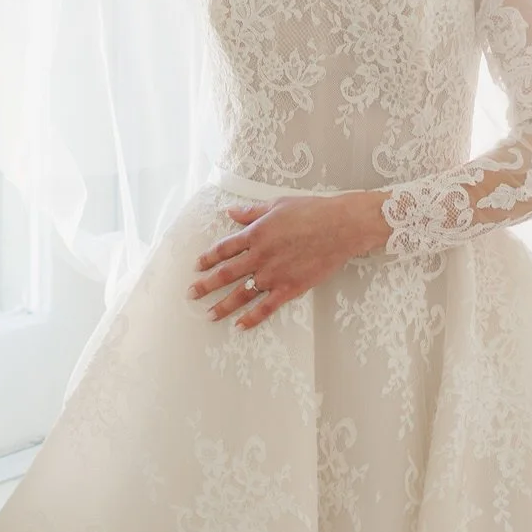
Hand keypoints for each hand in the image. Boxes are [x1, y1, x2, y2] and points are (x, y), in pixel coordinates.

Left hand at [189, 192, 389, 329]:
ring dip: (223, 305)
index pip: (224, 248)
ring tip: (208, 315)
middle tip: (191, 294)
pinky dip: (251, 318)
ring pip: (241, 294)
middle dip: (206, 285)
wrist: (340, 227)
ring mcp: (274, 274)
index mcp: (256, 233)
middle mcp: (260, 255)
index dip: (208, 257)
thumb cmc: (311, 210)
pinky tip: (239, 326)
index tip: (197, 266)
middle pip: (226, 273)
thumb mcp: (277, 204)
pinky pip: (266, 307)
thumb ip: (251, 211)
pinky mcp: (289, 288)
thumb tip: (229, 211)